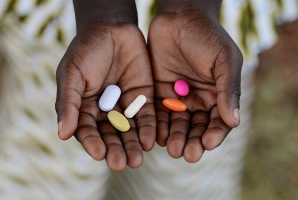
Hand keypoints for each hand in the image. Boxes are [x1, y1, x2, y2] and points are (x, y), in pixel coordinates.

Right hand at [55, 24, 155, 170]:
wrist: (112, 28)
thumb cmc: (86, 50)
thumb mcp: (72, 74)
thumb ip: (69, 103)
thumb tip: (62, 134)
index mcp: (85, 108)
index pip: (88, 131)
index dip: (92, 142)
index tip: (99, 153)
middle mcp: (106, 111)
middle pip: (110, 135)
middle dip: (115, 149)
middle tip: (120, 163)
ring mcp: (125, 105)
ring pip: (129, 130)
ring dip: (132, 145)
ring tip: (136, 160)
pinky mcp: (143, 98)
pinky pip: (147, 116)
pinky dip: (148, 129)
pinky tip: (149, 141)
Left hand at [148, 0, 242, 162]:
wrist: (179, 17)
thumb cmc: (207, 37)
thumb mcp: (225, 60)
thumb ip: (228, 90)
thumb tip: (234, 122)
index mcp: (217, 95)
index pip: (218, 121)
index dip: (214, 133)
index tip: (209, 143)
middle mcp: (197, 100)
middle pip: (196, 127)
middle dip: (193, 141)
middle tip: (188, 154)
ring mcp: (177, 98)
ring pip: (177, 124)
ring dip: (175, 138)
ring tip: (173, 149)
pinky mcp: (157, 93)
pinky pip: (158, 113)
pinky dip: (158, 126)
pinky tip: (156, 136)